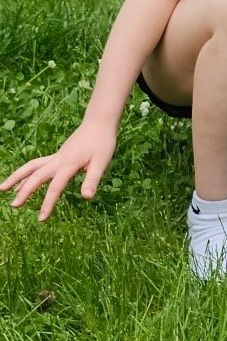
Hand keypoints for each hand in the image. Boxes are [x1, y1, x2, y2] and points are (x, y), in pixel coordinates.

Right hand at [3, 119, 117, 219]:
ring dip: (16, 177)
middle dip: (24, 191)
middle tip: (14, 206)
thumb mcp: (102, 161)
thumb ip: (93, 179)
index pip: (55, 187)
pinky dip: (26, 173)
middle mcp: (58, 160)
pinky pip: (37, 164)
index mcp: (69, 164)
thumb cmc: (103, 142)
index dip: (48, 203)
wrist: (99, 121)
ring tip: (2, 189)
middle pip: (36, 176)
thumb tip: (87, 197)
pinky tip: (21, 182)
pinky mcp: (57, 155)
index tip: (41, 219)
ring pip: (31, 167)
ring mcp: (56, 157)